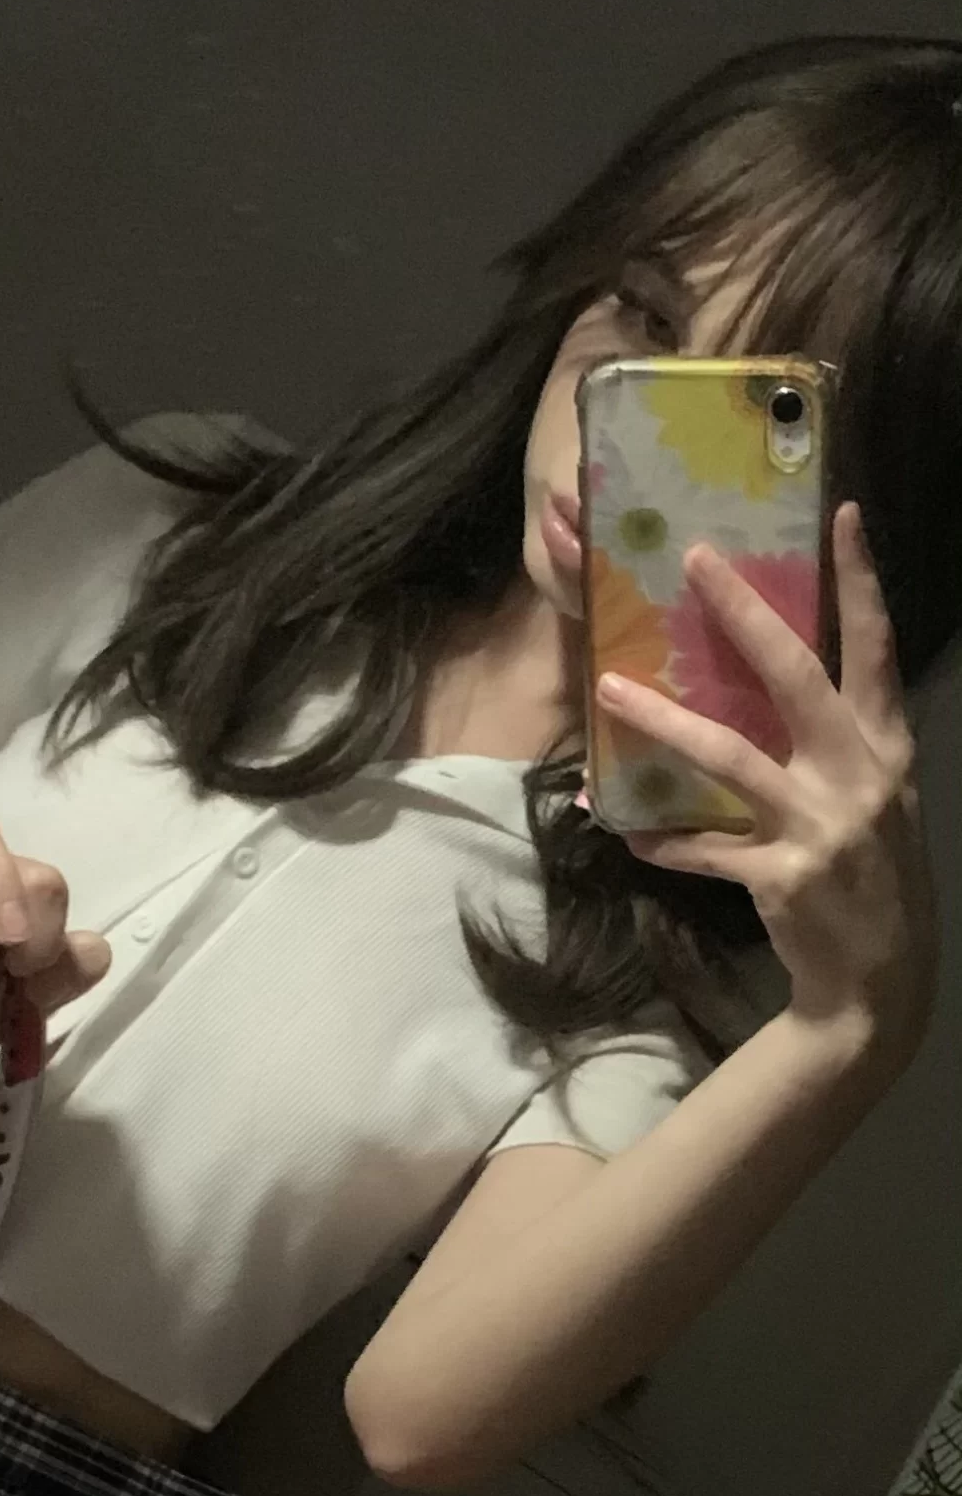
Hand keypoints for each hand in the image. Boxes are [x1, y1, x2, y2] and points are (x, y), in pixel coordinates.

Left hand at [595, 502, 935, 1067]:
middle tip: (698, 561)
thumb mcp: (873, 798)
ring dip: (664, 723)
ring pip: (731, 757)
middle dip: (746, 615)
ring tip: (609, 688)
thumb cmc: (869, 876)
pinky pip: (701, 849)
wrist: (877, 980)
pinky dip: (658, 838)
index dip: (863, 580)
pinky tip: (618, 825)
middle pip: (797, 677)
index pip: (875, 647)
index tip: (844, 515)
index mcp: (886, 746)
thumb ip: (836, 744)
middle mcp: (859, 774)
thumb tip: (775, 683)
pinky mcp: (780, 877)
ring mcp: (819, 825)